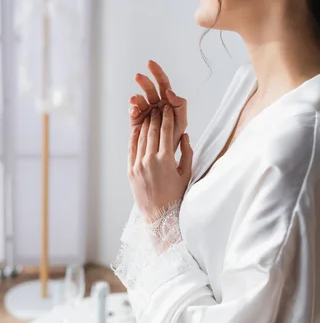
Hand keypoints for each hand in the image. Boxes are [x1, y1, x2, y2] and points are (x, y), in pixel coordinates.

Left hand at [127, 104, 192, 222]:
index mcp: (166, 160)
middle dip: (155, 118)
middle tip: (158, 107)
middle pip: (152, 132)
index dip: (167, 118)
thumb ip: (187, 153)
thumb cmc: (176, 195)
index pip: (166, 132)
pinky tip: (137, 129)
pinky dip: (134, 137)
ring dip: (145, 125)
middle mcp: (150, 160)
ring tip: (148, 115)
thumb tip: (185, 135)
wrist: (159, 215)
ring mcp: (138, 165)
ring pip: (141, 138)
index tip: (168, 109)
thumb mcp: (186, 174)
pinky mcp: (130, 171)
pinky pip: (131, 149)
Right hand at [129, 60, 187, 153]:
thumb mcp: (182, 121)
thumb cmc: (176, 137)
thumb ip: (179, 105)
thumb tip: (169, 92)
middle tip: (138, 76)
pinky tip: (134, 111)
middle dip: (144, 82)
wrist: (166, 155)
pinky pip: (133, 113)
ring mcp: (145, 112)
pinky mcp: (136, 121)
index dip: (157, 72)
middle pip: (149, 89)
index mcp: (168, 101)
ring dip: (136, 98)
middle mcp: (156, 104)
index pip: (163, 83)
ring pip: (139, 100)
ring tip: (133, 100)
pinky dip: (133, 110)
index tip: (150, 63)